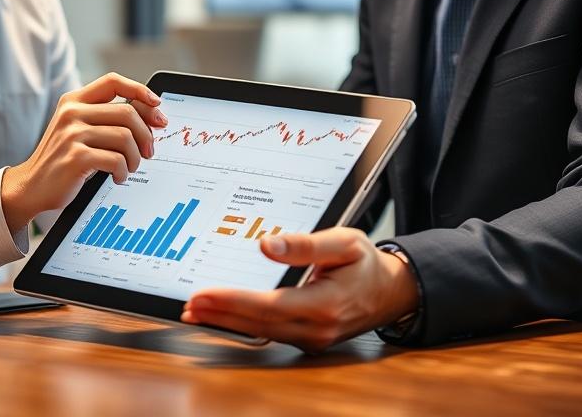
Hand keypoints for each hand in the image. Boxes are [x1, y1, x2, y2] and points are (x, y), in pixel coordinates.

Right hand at [1, 73, 166, 232]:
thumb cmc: (62, 159)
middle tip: (149, 151)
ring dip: (135, 157)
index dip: (139, 90)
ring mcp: (72, 134)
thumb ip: (106, 118)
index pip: (113, 81)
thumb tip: (152, 115)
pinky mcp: (76, 157)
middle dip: (146, 134)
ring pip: (126, 137)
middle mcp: (72, 112)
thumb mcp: (78, 130)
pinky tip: (118, 177)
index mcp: (73, 101)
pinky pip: (117, 160)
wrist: (31, 186)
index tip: (157, 105)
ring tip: (130, 167)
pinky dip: (124, 171)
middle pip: (127, 112)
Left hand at [181, 228, 418, 352]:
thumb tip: (267, 244)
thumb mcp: (344, 242)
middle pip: (258, 325)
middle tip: (189, 303)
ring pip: (261, 333)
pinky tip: (223, 317)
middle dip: (220, 314)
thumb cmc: (367, 264)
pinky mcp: (307, 339)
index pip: (269, 306)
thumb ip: (305, 245)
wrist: (392, 291)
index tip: (203, 294)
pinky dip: (243, 325)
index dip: (233, 301)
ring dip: (227, 322)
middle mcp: (317, 329)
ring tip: (196, 311)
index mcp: (326, 305)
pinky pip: (269, 334)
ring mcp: (312, 338)